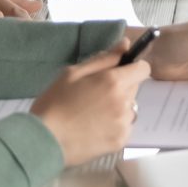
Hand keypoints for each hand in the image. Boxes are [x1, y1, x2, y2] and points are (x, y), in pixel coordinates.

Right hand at [30, 45, 149, 162]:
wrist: (44, 140)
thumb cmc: (54, 103)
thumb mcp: (73, 73)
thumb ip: (104, 58)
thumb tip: (126, 45)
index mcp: (113, 82)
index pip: (143, 69)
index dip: (132, 68)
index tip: (118, 72)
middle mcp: (124, 102)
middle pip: (135, 88)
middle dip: (121, 87)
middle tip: (96, 94)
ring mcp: (123, 124)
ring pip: (130, 108)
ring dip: (119, 107)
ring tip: (93, 114)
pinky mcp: (120, 141)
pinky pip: (124, 127)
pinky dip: (114, 126)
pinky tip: (94, 128)